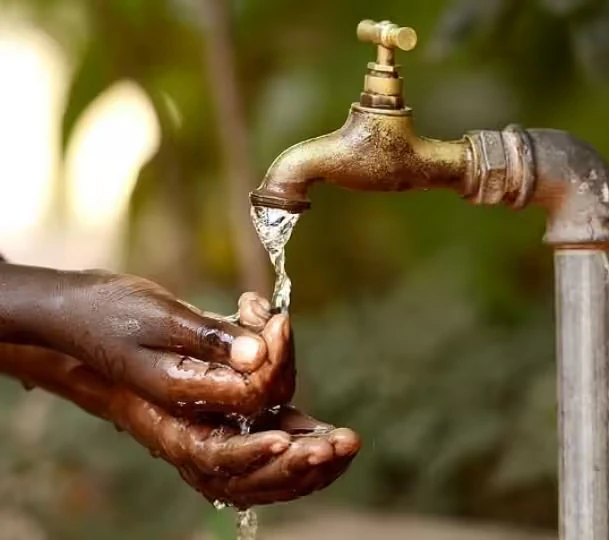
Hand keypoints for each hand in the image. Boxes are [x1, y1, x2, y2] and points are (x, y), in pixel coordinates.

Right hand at [0, 344, 359, 509]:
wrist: (81, 319)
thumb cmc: (112, 313)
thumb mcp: (160, 317)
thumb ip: (210, 338)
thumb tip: (260, 352)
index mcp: (167, 414)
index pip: (221, 439)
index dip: (257, 435)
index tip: (287, 423)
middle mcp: (186, 431)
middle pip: (246, 469)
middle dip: (298, 458)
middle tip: (344, 443)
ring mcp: (203, 424)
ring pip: (258, 463)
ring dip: (304, 456)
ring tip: (346, 444)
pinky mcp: (218, 409)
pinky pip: (260, 436)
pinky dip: (294, 437)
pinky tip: (325, 435)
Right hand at [39, 270, 293, 414]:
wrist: (73, 310)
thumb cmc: (108, 310)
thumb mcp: (162, 317)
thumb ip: (211, 338)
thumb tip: (260, 355)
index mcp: (182, 392)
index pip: (254, 395)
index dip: (276, 360)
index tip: (277, 320)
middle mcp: (195, 398)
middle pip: (266, 393)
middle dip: (279, 351)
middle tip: (269, 312)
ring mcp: (200, 386)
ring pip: (260, 376)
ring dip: (269, 339)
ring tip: (252, 304)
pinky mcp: (204, 368)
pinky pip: (246, 361)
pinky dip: (255, 334)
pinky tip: (245, 305)